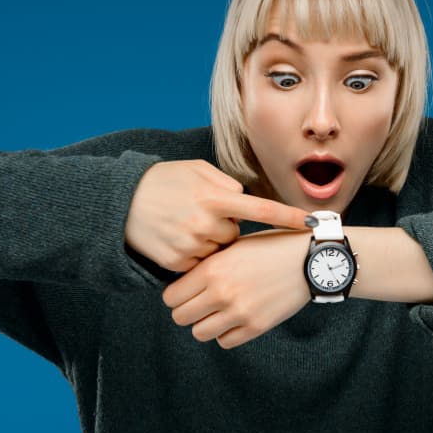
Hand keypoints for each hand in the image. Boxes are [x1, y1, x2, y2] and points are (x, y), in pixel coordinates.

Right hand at [126, 159, 308, 271]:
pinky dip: (192, 253)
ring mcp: (192, 245)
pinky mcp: (177, 263)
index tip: (313, 223)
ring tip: (184, 224)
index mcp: (214, 197)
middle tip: (200, 214)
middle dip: (224, 226)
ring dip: (208, 241)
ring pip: (217, 250)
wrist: (119, 204)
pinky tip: (175, 237)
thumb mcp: (194, 170)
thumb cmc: (162, 181)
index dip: (289, 217)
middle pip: (235, 234)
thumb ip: (225, 183)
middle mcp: (206, 223)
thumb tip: (245, 199)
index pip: (261, 210)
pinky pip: (199, 262)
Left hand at [161, 229, 310, 348]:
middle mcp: (221, 292)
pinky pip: (225, 341)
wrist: (309, 259)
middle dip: (188, 311)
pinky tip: (235, 319)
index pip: (171, 297)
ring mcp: (239, 312)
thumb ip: (208, 264)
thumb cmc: (271, 247)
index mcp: (211, 268)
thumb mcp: (234, 245)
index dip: (177, 295)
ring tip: (218, 313)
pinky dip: (226, 333)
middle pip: (180, 317)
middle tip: (200, 304)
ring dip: (205, 324)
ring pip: (199, 333)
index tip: (187, 293)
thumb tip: (184, 282)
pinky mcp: (256, 326)